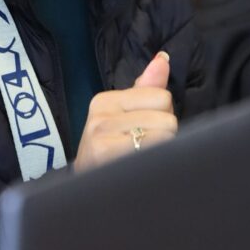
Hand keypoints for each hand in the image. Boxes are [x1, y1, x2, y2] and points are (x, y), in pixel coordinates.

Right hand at [75, 51, 176, 170]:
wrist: (83, 191)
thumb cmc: (110, 150)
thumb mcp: (124, 116)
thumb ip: (147, 88)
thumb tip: (163, 58)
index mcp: (105, 101)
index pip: (161, 96)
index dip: (161, 115)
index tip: (143, 130)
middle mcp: (101, 116)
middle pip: (166, 117)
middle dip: (163, 134)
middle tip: (142, 147)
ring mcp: (102, 136)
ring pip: (165, 135)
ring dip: (162, 149)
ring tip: (141, 157)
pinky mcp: (107, 155)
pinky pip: (155, 151)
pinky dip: (156, 160)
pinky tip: (141, 166)